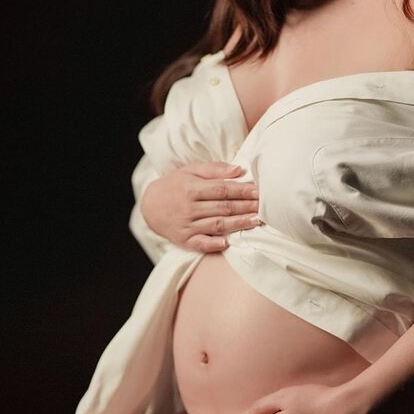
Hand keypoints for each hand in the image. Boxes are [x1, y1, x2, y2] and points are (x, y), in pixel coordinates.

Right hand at [141, 162, 261, 252]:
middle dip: (246, 206)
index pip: (222, 189)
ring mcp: (187, 226)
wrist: (149, 205)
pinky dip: (215, 244)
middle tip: (264, 206)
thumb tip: (239, 170)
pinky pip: (201, 244)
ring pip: (217, 225)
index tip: (259, 191)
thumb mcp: (190, 170)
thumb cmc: (175, 184)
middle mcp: (189, 208)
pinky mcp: (184, 240)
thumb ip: (215, 169)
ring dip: (238, 224)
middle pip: (223, 207)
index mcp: (191, 188)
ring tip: (256, 221)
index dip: (242, 190)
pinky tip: (229, 242)